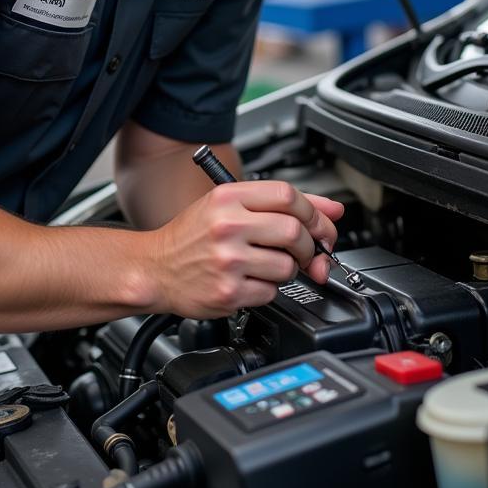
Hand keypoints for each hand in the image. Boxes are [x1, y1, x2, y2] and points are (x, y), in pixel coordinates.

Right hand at [145, 181, 344, 317]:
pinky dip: (268, 289)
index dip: (313, 212)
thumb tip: (332, 210)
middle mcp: (227, 226)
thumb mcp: (227, 206)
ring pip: (288, 266)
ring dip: (287, 270)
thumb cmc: (190, 237)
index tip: (318, 224)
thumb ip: (278, 204)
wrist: (155, 269)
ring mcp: (228, 261)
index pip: (287, 196)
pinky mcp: (229, 292)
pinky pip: (271, 292)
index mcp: (228, 198)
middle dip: (308, 245)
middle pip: (294, 231)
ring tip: (266, 265)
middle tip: (302, 251)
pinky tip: (249, 281)